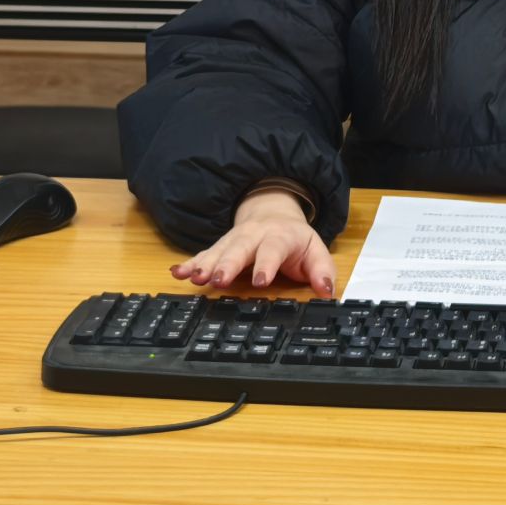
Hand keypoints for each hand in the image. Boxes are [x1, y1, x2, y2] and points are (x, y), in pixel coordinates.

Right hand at [169, 187, 335, 296]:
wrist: (273, 214)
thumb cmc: (295, 240)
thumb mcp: (316, 251)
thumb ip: (322, 271)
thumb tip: (327, 291)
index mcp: (279, 236)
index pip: (273, 249)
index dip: (266, 264)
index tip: (261, 280)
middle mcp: (254, 235)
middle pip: (240, 248)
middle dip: (228, 264)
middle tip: (218, 280)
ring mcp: (234, 240)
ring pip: (218, 251)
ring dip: (205, 264)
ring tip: (194, 278)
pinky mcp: (220, 247)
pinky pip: (204, 254)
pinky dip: (191, 263)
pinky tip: (178, 272)